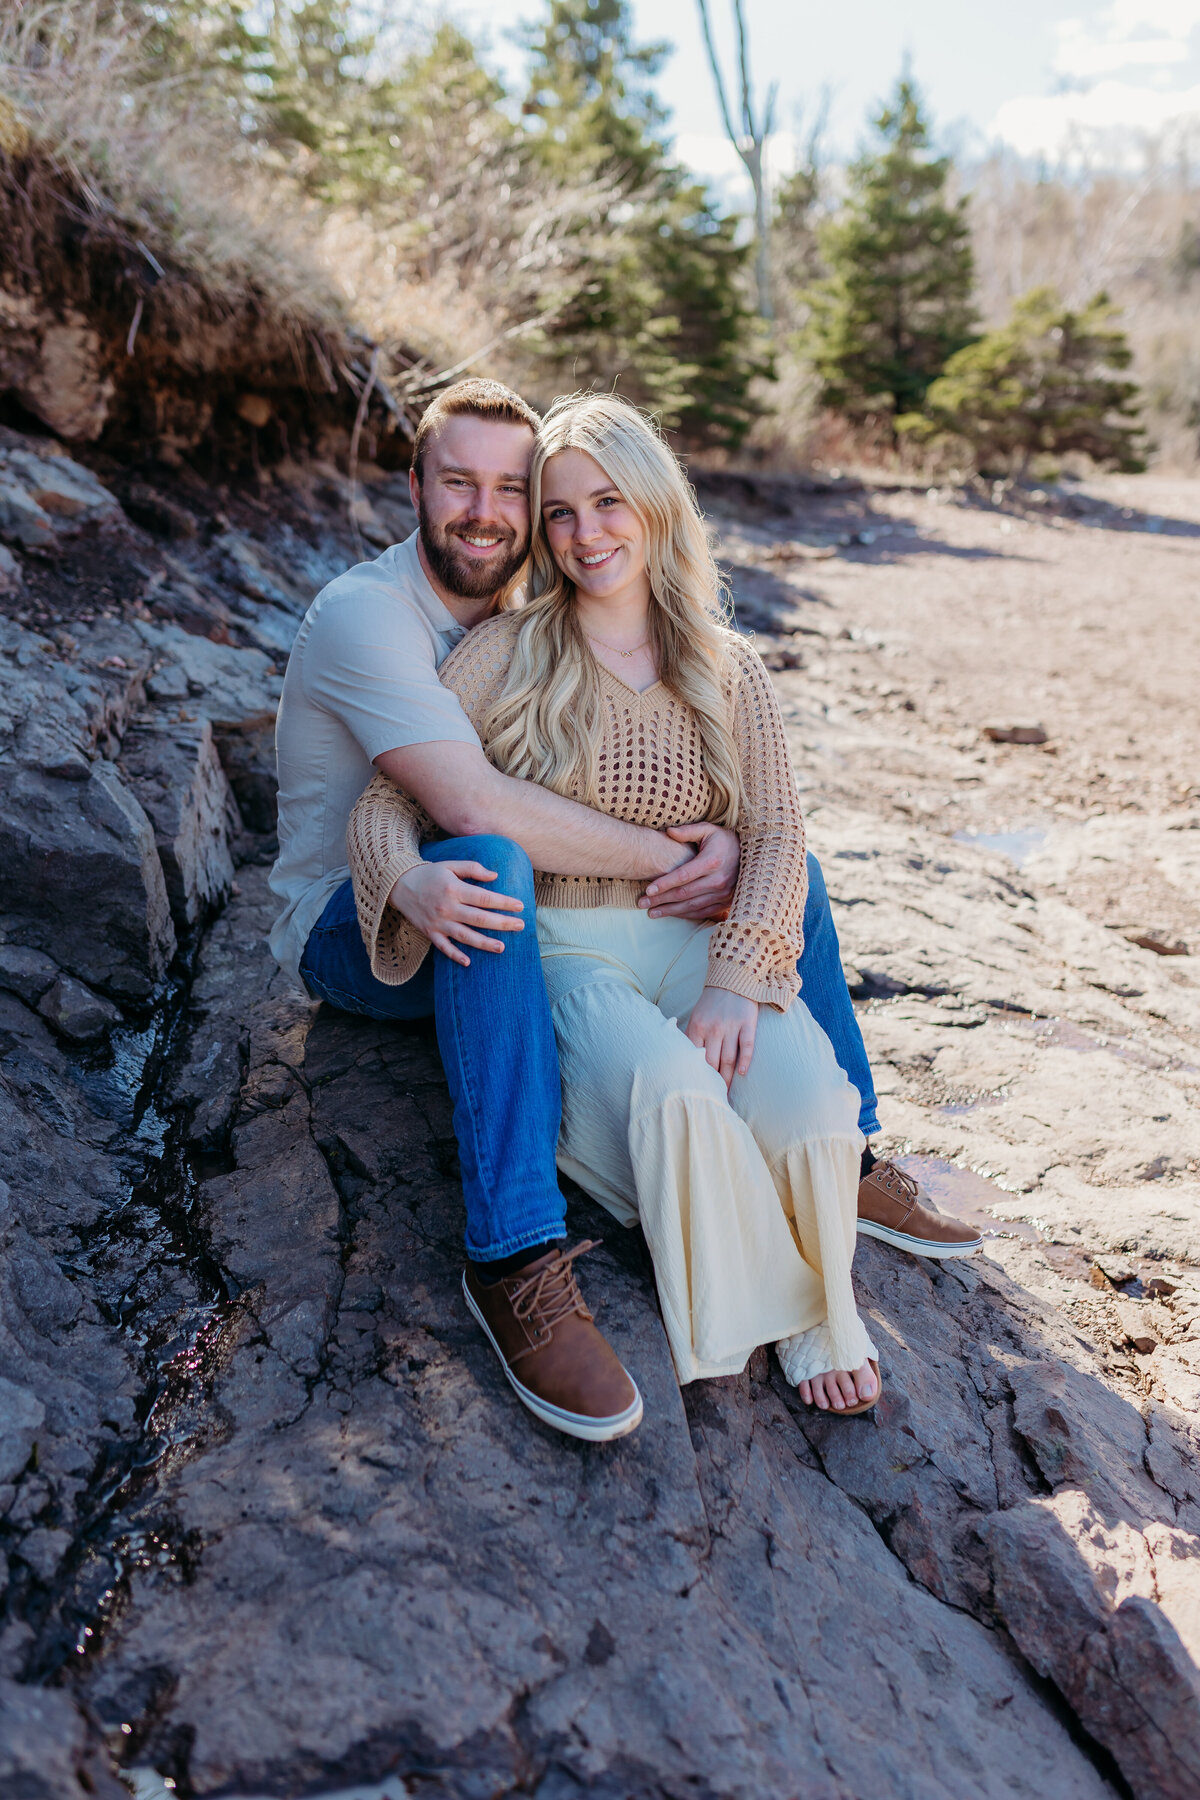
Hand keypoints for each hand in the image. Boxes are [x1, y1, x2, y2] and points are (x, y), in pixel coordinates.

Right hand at [388, 861, 523, 967]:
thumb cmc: (430, 874)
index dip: (504, 902)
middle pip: (479, 919)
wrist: (399, 884)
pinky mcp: (429, 932)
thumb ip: (473, 869)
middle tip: (520, 926)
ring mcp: (438, 922)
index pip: (484, 898)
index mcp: (454, 889)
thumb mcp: (451, 865)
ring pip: (465, 936)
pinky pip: (443, 947)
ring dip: (484, 943)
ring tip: (502, 947)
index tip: (520, 906)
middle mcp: (447, 908)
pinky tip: (468, 962)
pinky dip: (455, 955)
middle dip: (502, 923)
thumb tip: (495, 876)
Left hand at [639, 822, 740, 920]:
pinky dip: (686, 915)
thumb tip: (668, 831)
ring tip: (652, 912)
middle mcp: (718, 880)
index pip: (683, 876)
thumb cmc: (725, 841)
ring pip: (691, 906)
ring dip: (670, 911)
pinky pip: (702, 912)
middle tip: (641, 903)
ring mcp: (723, 894)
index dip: (664, 884)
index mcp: (712, 861)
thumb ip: (688, 831)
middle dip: (660, 899)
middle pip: (683, 894)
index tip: (647, 890)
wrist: (754, 855)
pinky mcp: (726, 902)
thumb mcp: (709, 830)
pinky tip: (672, 914)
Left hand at [684, 985, 757, 1087]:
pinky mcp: (748, 1023)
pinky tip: (742, 1073)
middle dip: (711, 1081)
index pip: (694, 1056)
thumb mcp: (696, 1016)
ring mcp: (731, 1026)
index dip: (695, 1074)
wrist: (733, 978)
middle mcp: (713, 1028)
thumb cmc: (712, 1002)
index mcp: (697, 1027)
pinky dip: (745, 1060)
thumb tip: (685, 1060)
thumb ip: (691, 1037)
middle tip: (712, 1096)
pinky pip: (747, 1045)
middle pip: (711, 1061)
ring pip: (728, 1058)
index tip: (696, 1089)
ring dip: (727, 1077)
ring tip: (725, 1092)